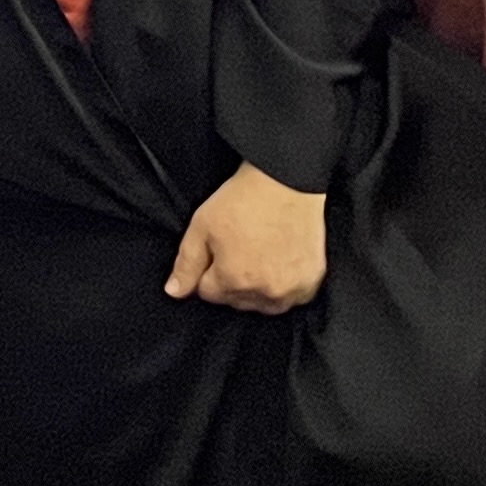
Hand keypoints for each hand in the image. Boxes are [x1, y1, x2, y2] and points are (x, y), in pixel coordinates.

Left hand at [165, 161, 328, 312]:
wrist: (286, 181)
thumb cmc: (243, 200)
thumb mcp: (202, 226)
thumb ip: (187, 264)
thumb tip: (174, 292)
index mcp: (234, 281)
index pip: (208, 293)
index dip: (207, 270)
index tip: (216, 251)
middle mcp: (265, 292)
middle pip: (236, 301)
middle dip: (231, 282)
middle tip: (239, 249)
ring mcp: (291, 290)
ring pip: (264, 303)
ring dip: (258, 288)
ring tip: (259, 256)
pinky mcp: (311, 282)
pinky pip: (291, 298)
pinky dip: (284, 287)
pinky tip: (279, 262)